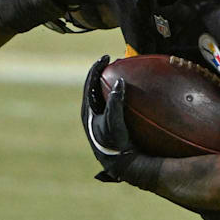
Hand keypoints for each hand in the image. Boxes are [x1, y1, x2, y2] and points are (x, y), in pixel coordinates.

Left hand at [81, 56, 158, 186]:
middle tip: (112, 62)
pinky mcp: (107, 124)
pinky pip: (111, 104)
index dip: (96, 68)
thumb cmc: (114, 143)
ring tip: (119, 73)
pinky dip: (119, 95)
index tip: (106, 57)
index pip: (89, 82)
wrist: (117, 163)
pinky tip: (132, 93)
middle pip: (94, 86)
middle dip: (102, 73)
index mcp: (87, 109)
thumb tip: (120, 81)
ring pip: (101, 95)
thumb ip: (116, 102)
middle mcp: (91, 113)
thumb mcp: (114, 122)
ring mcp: (99, 118)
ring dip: (109, 83)